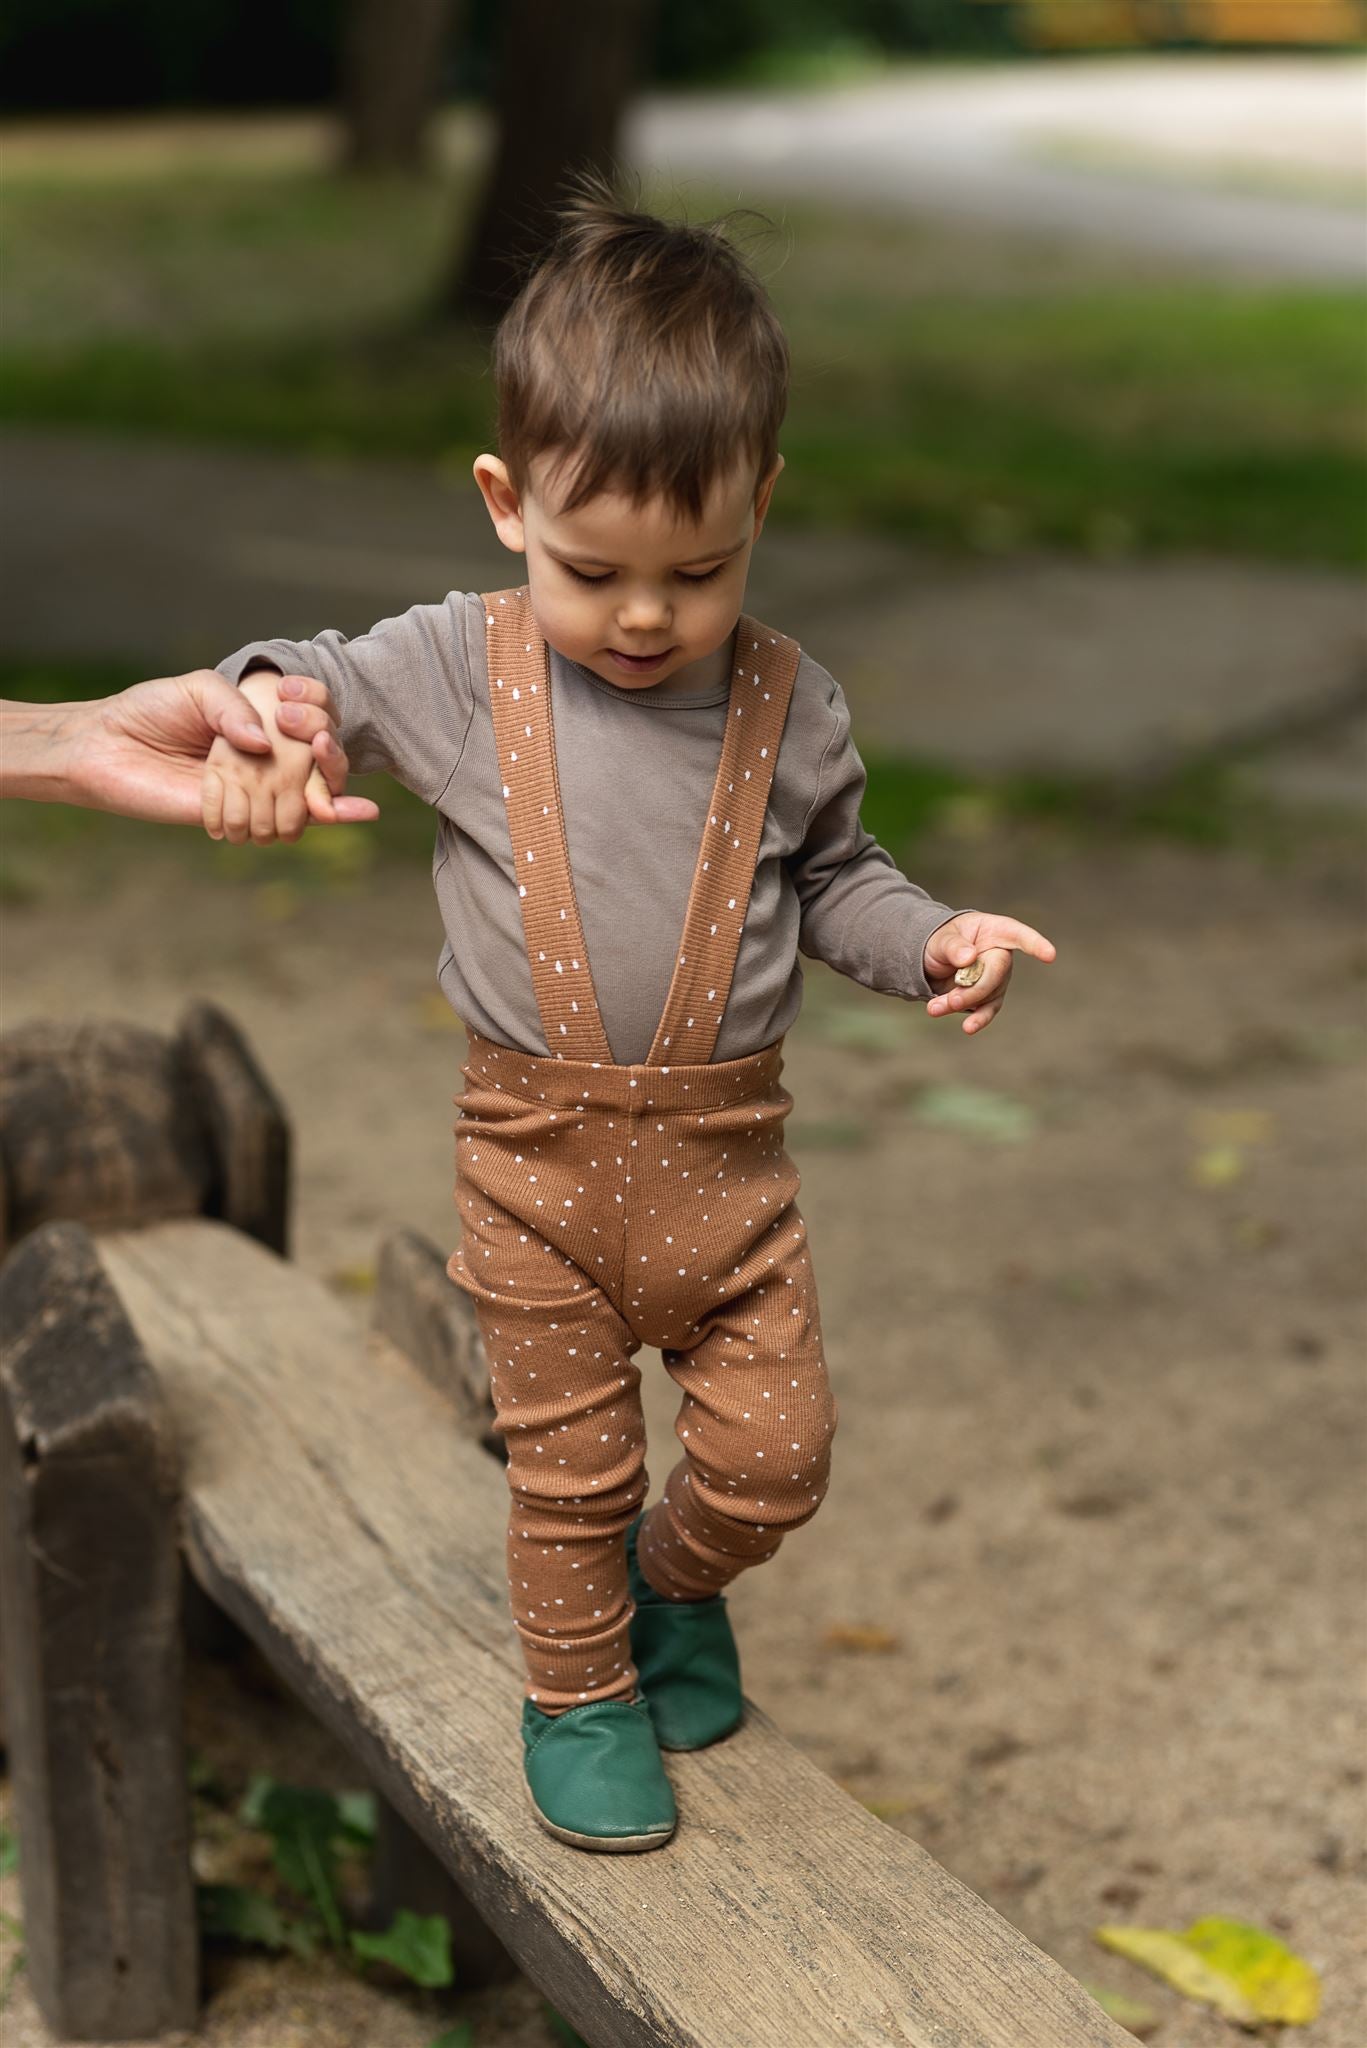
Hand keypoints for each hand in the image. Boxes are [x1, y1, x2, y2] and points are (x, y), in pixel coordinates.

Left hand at [60, 669, 375, 826]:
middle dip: (332, 761)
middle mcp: (260, 759)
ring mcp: (251, 789)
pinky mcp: (236, 816)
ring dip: (327, 792)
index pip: (308, 724)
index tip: (317, 722)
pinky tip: (351, 813)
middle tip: (322, 748)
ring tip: (328, 786)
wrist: (104, 746)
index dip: (321, 721)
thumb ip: (232, 706)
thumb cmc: (149, 710)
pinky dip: (323, 820)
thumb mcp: (197, 689)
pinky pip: (279, 822)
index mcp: (256, 723)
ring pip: (308, 797)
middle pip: (319, 765)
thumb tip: (263, 744)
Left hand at [921, 911, 1055, 1035]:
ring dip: (962, 1004)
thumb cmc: (940, 941)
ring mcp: (997, 978)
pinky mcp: (988, 998)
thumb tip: (969, 957)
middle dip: (973, 989)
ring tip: (934, 1008)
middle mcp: (1001, 955)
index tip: (1049, 955)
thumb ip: (953, 946)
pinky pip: (986, 1011)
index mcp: (995, 931)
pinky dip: (976, 1020)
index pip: (1019, 935)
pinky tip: (968, 1027)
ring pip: (987, 995)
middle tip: (950, 1000)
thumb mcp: (940, 938)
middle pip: (997, 973)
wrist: (930, 962)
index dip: (1035, 944)